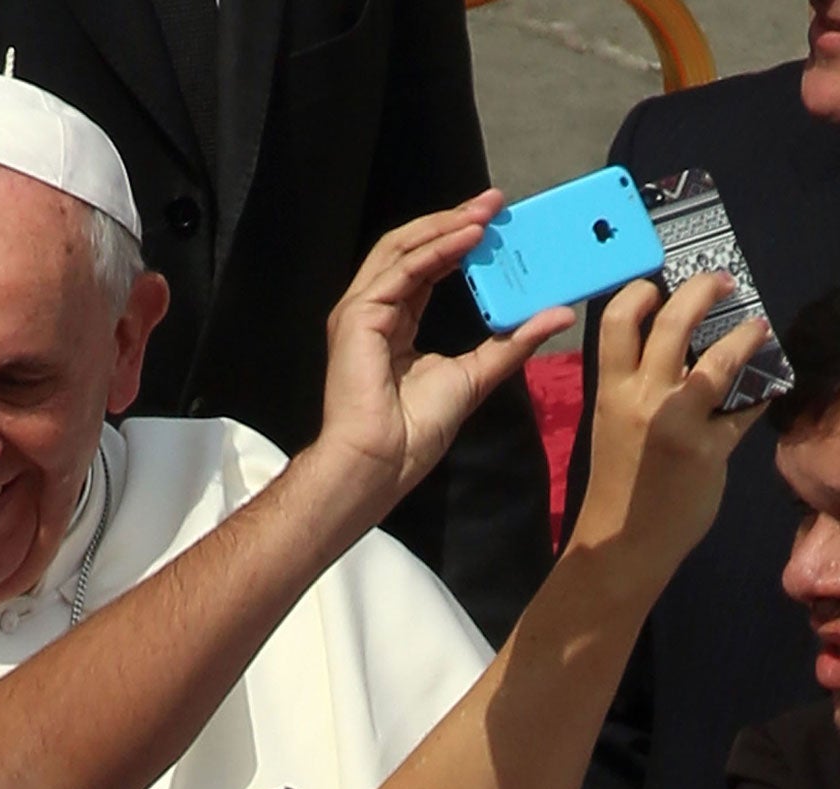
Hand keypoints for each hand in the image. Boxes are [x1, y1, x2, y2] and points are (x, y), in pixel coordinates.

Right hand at [316, 193, 573, 509]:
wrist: (381, 460)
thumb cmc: (414, 431)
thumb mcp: (477, 376)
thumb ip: (513, 343)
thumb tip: (558, 314)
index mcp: (395, 325)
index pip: (425, 268)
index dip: (459, 241)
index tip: (497, 222)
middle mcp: (374, 312)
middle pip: (410, 249)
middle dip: (452, 220)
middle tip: (495, 201)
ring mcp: (361, 312)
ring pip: (400, 249)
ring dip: (445, 225)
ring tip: (484, 211)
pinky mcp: (357, 316)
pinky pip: (401, 270)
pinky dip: (436, 249)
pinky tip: (467, 237)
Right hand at [570, 273, 772, 574]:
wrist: (623, 539)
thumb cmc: (617, 482)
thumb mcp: (614, 425)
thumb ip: (640, 389)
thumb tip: (679, 357)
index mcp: (609, 390)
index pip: (618, 322)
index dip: (640, 292)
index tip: (659, 285)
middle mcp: (641, 398)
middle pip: (672, 323)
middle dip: (702, 291)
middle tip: (721, 283)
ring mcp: (676, 421)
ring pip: (718, 359)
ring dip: (747, 334)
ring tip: (759, 326)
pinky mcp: (709, 446)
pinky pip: (745, 407)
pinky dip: (761, 392)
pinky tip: (770, 385)